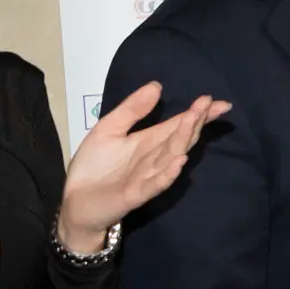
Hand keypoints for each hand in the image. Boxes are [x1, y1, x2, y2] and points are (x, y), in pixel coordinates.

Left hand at [58, 82, 230, 252]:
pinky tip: (179, 161)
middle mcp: (154, 158)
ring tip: (194, 120)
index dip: (197, 114)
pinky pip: (155, 184)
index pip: (177, 125)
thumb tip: (157, 85)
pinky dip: (168, 174)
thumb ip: (131, 110)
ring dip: (183, 139)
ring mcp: (147, 176)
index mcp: (149, 141)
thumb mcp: (108, 128)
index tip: (215, 100)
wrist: (75, 202)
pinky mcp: (135, 194)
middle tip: (212, 104)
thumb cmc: (93, 166)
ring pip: (170, 156)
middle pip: (180, 138)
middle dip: (195, 121)